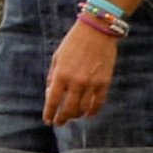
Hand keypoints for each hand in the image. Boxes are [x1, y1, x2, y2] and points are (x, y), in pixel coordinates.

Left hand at [41, 6, 117, 122]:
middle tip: (59, 122)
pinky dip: (92, 111)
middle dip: (62, 118)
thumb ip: (53, 76)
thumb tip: (50, 93)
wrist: (97, 30)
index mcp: (61, 74)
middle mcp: (76, 81)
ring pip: (83, 109)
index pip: (52, 100)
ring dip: (76, 115)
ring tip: (73, 116)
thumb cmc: (74, 42)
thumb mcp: (57, 57)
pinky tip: (87, 113)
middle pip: (68, 109)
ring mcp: (91, 83)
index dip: (49, 113)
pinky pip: (98, 103)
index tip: (48, 120)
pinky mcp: (104, 82)